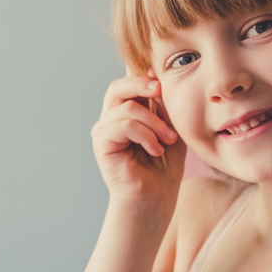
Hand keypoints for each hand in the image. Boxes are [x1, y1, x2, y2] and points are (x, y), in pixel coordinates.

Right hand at [91, 71, 185, 205]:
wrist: (155, 198)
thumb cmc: (164, 166)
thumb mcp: (170, 128)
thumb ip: (163, 105)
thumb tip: (157, 78)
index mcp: (128, 110)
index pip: (128, 81)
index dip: (142, 74)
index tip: (162, 78)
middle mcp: (112, 117)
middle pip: (119, 86)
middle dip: (142, 84)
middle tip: (161, 91)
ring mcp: (104, 129)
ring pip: (127, 107)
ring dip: (154, 122)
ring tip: (168, 140)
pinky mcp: (101, 142)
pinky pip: (124, 125)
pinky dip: (145, 135)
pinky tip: (155, 149)